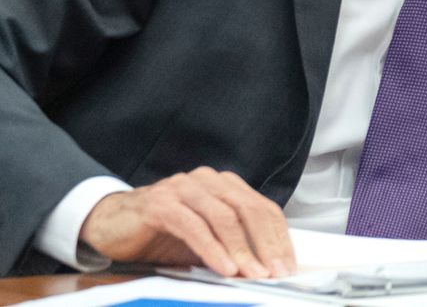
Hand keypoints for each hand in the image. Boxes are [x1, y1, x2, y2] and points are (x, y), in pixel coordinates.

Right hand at [79, 167, 293, 277]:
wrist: (109, 225)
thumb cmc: (160, 233)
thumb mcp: (204, 242)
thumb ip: (231, 248)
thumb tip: (264, 270)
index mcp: (224, 186)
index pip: (263, 209)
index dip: (278, 238)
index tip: (287, 265)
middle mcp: (208, 181)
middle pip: (249, 210)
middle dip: (266, 244)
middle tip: (276, 272)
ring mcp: (183, 188)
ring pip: (224, 217)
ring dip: (242, 250)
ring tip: (253, 274)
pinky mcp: (160, 203)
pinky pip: (194, 226)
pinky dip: (212, 249)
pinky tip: (224, 268)